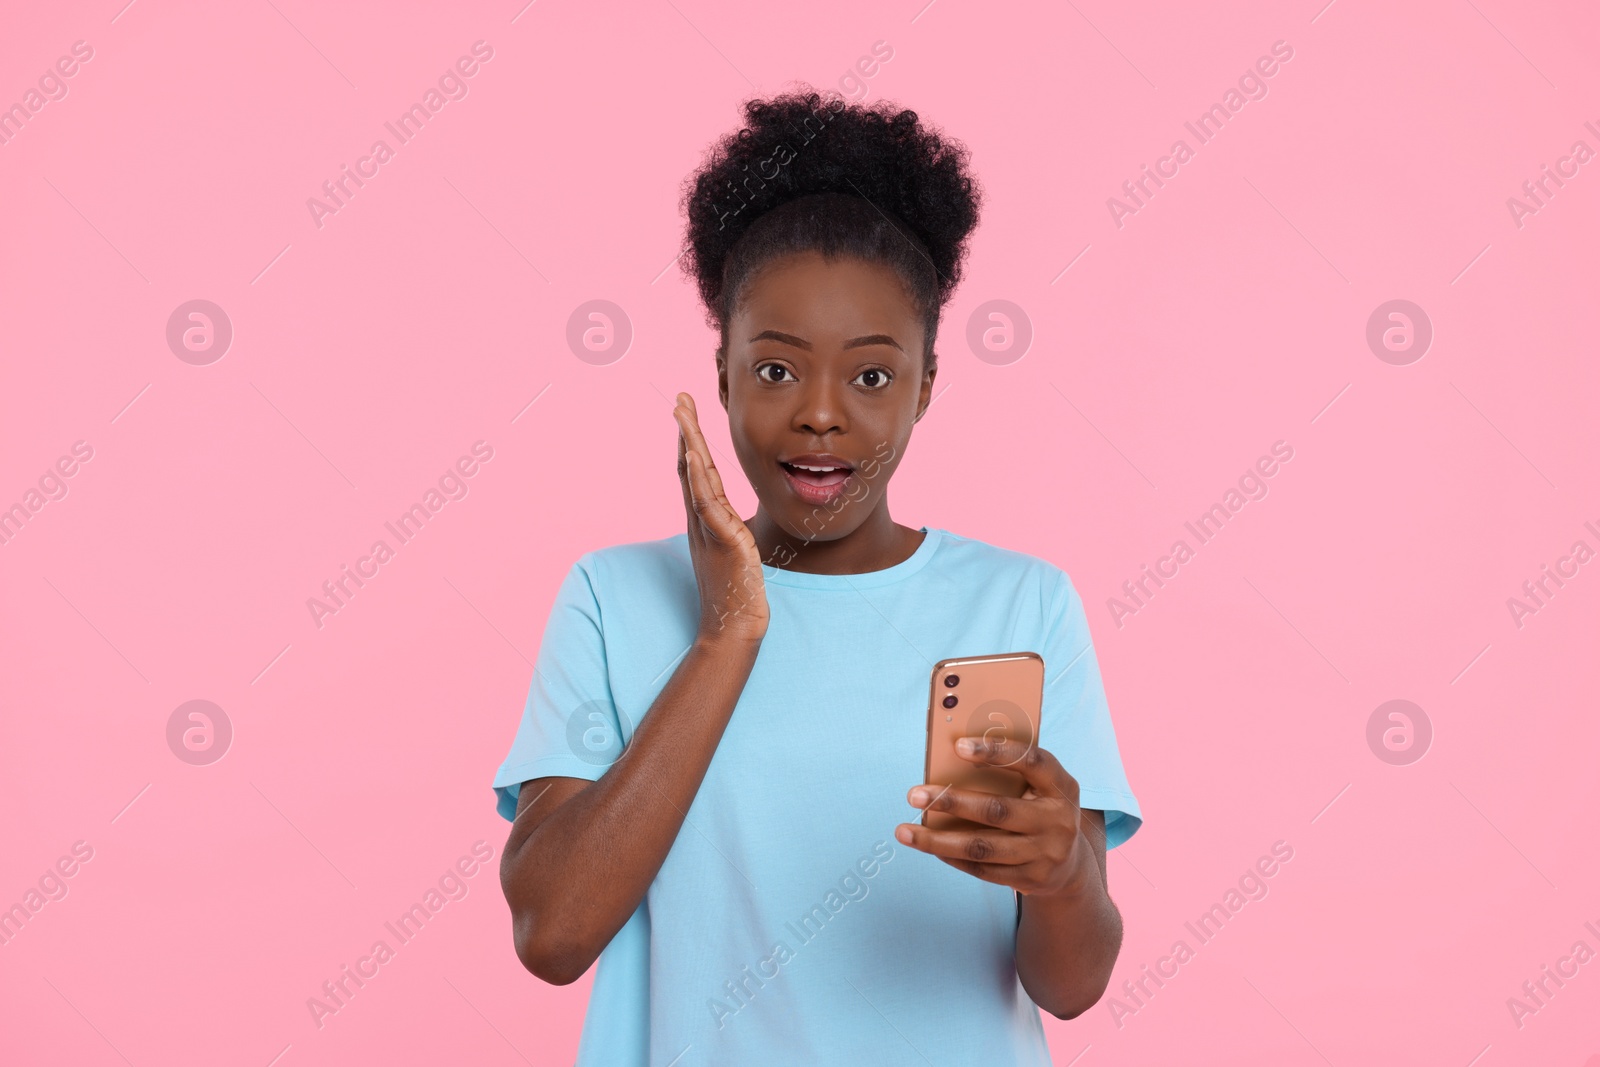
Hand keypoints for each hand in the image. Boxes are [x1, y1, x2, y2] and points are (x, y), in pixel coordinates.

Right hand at [673, 392, 767, 645]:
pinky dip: (697, 478)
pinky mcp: (722, 540)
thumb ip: (731, 531)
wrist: (735, 628)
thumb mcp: (735, 552)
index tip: (687, 414)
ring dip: (689, 442)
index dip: (691, 442)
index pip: (695, 473)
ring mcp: (708, 529)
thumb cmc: (737, 595)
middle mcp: (700, 521)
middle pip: (688, 467)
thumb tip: (735, 520)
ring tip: (683, 413)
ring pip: (694, 477)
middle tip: (681, 398)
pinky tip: (693, 456)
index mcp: (705, 521)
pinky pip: (706, 504)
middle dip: (686, 431)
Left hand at [896, 738, 1099, 897]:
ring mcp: (1046, 854)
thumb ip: (1009, 772)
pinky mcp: (1031, 879)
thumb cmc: (1040, 807)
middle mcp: (1058, 821)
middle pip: (997, 811)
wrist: (1070, 863)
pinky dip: (952, 857)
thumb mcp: (1040, 785)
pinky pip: (983, 869)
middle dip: (952, 802)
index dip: (996, 752)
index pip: (1031, 761)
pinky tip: (929, 845)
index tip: (958, 746)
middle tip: (914, 795)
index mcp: (1061, 785)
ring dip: (938, 840)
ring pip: (982, 847)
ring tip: (904, 830)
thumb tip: (952, 759)